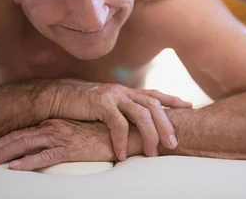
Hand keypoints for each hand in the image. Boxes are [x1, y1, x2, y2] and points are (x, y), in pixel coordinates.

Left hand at [0, 119, 142, 170]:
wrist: (125, 132)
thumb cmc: (100, 137)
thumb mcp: (74, 138)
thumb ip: (57, 142)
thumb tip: (38, 152)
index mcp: (50, 125)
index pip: (18, 135)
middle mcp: (51, 127)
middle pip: (14, 138)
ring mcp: (60, 136)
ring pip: (23, 145)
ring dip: (0, 155)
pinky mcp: (72, 146)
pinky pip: (46, 156)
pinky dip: (29, 162)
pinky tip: (15, 168)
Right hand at [46, 80, 190, 160]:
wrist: (56, 97)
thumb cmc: (81, 105)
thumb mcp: (106, 106)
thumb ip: (121, 111)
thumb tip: (136, 126)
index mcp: (126, 91)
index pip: (154, 94)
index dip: (172, 100)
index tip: (189, 106)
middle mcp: (123, 91)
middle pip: (153, 105)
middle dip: (166, 125)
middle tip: (173, 144)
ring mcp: (112, 95)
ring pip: (141, 114)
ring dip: (150, 134)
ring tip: (152, 154)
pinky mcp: (100, 103)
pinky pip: (118, 123)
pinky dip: (122, 140)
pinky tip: (120, 154)